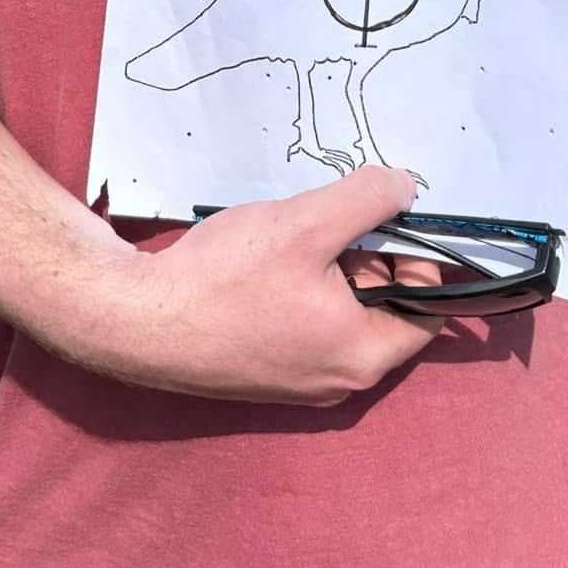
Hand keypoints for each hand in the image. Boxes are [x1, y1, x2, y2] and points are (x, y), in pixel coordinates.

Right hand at [111, 168, 444, 405]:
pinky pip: (309, 322)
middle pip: (384, 305)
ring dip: (329, 266)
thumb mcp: (307, 223)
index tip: (383, 218)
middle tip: (326, 222)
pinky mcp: (268, 370)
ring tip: (289, 238)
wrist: (139, 321)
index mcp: (364, 356)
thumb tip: (406, 188)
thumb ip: (368, 200)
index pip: (428, 307)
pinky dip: (301, 286)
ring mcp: (301, 380)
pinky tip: (264, 261)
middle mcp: (339, 380)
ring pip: (343, 310)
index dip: (416, 256)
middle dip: (365, 255)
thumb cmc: (226, 278)